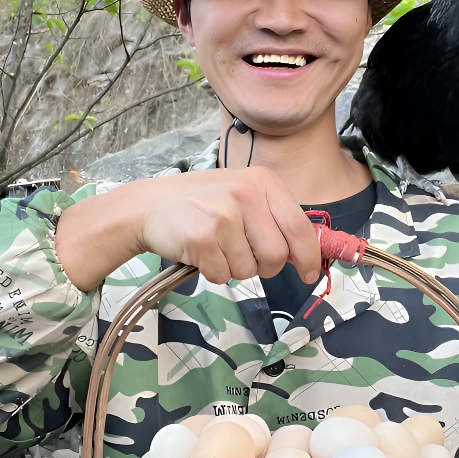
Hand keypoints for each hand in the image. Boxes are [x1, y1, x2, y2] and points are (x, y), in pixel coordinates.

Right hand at [135, 166, 320, 284]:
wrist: (148, 205)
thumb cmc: (202, 203)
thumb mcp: (244, 195)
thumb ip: (275, 217)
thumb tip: (309, 252)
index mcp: (263, 181)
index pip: (300, 227)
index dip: (310, 257)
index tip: (310, 274)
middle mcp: (246, 193)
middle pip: (278, 255)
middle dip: (266, 267)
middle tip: (246, 257)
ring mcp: (223, 215)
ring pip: (250, 270)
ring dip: (236, 269)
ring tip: (218, 248)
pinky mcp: (202, 238)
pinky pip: (223, 276)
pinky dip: (214, 272)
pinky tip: (201, 252)